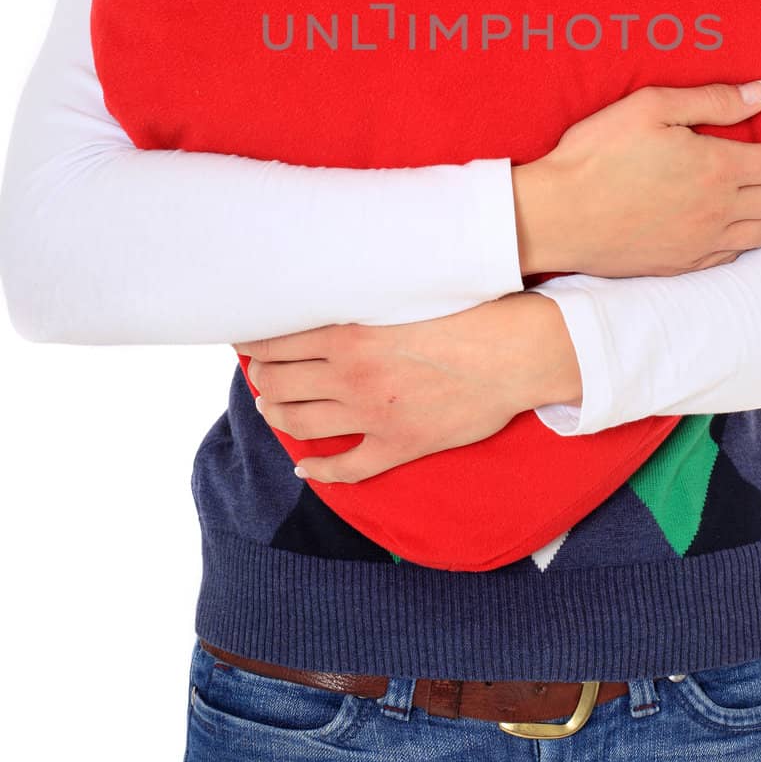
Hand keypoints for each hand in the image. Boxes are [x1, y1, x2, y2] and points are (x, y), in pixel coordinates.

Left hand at [232, 292, 579, 483]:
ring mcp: (372, 415)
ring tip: (270, 407)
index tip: (245, 341)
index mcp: (350, 332)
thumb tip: (330, 292)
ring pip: (301, 422)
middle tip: (256, 374)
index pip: (278, 340)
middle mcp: (351, 375)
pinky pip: (346, 467)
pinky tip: (305, 467)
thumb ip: (362, 298)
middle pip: (280, 382)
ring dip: (277, 415)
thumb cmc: (468, 311)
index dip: (254, 344)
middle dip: (261, 379)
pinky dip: (319, 470)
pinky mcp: (398, 445)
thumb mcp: (403, 293)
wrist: (515, 352)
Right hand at [517, 81, 760, 277]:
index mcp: (718, 169)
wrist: (558, 216)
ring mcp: (702, 242)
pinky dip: (760, 240)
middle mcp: (720, 211)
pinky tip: (759, 233)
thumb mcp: (651, 107)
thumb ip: (713, 100)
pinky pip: (735, 254)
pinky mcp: (682, 263)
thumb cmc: (597, 154)